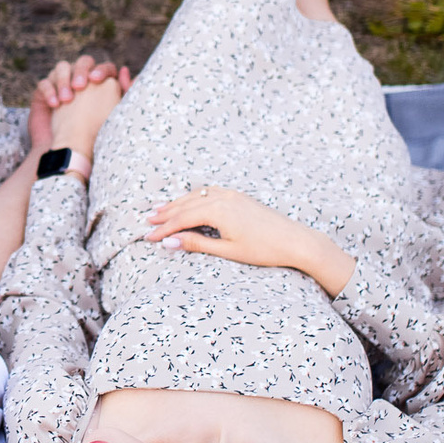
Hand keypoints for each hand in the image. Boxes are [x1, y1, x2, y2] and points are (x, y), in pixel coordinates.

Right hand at [30, 55, 130, 158]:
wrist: (69, 155)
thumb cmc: (95, 137)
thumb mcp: (114, 114)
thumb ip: (125, 93)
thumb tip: (127, 71)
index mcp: (102, 85)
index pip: (103, 66)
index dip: (100, 69)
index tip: (96, 79)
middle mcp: (82, 82)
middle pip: (83, 61)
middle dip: (81, 71)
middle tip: (80, 86)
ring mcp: (62, 86)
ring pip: (62, 67)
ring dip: (64, 80)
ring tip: (66, 100)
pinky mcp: (43, 95)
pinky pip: (44, 83)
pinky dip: (49, 91)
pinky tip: (55, 105)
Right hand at [145, 187, 354, 294]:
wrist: (295, 241)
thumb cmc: (264, 250)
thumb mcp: (227, 250)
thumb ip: (196, 244)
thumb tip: (169, 243)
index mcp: (218, 211)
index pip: (182, 220)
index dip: (164, 229)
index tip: (149, 238)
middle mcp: (222, 198)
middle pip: (186, 205)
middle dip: (166, 214)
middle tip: (148, 222)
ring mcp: (232, 195)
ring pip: (196, 196)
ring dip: (177, 204)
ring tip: (160, 210)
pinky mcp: (239, 196)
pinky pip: (209, 192)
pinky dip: (194, 197)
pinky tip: (189, 201)